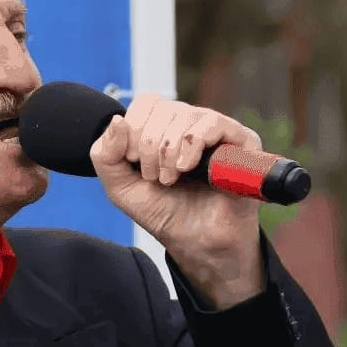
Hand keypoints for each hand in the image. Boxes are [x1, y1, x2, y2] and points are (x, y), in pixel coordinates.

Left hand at [89, 93, 267, 307]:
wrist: (196, 242)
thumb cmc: (165, 213)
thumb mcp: (120, 187)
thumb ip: (105, 155)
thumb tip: (117, 121)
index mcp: (164, 126)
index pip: (145, 104)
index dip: (133, 131)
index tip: (134, 163)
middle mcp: (191, 121)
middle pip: (162, 108)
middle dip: (148, 148)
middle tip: (155, 178)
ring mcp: (216, 129)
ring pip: (184, 114)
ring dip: (167, 152)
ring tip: (170, 179)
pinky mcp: (241, 141)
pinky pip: (212, 123)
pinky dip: (191, 145)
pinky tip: (185, 168)